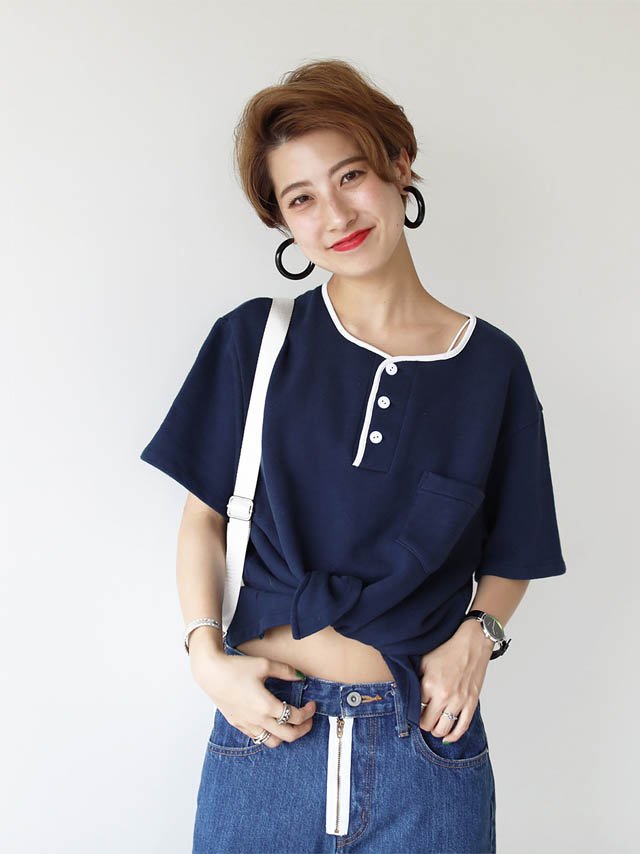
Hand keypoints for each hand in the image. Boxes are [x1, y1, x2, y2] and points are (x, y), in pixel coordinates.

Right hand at [190, 650, 315, 748]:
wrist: (211, 673)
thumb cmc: (236, 668)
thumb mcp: (264, 664)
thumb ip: (286, 671)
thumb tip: (301, 676)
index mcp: (267, 706)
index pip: (295, 717)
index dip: (308, 712)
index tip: (312, 704)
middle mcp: (258, 720)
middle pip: (289, 736)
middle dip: (303, 729)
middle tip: (308, 718)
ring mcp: (247, 724)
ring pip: (273, 742)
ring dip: (286, 735)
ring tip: (290, 722)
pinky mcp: (238, 724)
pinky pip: (258, 737)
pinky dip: (269, 733)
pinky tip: (271, 721)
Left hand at [417, 620, 493, 742]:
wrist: (472, 643)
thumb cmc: (448, 649)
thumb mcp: (425, 661)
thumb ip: (416, 678)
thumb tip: (407, 692)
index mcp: (429, 684)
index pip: (415, 708)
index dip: (413, 710)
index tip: (413, 709)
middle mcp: (444, 695)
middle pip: (427, 723)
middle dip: (423, 723)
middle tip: (422, 718)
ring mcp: (459, 701)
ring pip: (443, 729)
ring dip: (436, 730)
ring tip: (434, 725)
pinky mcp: (471, 703)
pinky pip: (462, 727)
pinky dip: (454, 735)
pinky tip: (447, 736)